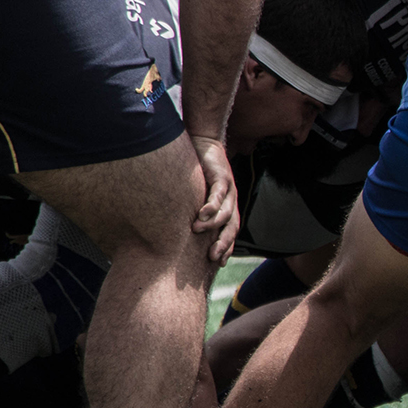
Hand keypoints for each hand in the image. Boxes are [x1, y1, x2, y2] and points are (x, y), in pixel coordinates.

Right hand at [189, 133, 238, 263]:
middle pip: (232, 227)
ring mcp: (230, 190)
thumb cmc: (197, 172)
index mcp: (227, 207)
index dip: (226, 247)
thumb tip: (175, 229)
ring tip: (196, 230)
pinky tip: (203, 213)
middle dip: (223, 243)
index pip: (230, 232)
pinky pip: (220, 194)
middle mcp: (231, 201)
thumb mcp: (195, 194)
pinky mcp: (223, 177)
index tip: (217, 263)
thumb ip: (192, 210)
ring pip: (226, 212)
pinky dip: (212, 204)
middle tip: (212, 257)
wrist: (204, 143)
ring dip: (212, 223)